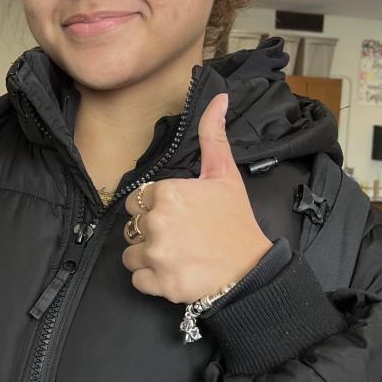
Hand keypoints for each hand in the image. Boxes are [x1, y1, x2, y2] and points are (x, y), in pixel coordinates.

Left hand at [121, 93, 271, 304]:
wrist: (251, 270)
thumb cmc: (236, 223)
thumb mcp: (225, 175)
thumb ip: (212, 137)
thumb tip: (218, 99)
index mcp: (168, 193)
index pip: (138, 199)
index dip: (154, 209)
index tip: (176, 218)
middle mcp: (157, 222)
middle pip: (132, 226)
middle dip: (150, 233)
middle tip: (179, 238)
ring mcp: (156, 254)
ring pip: (130, 254)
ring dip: (147, 257)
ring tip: (176, 255)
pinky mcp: (158, 282)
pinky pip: (137, 280)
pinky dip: (151, 280)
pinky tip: (174, 272)